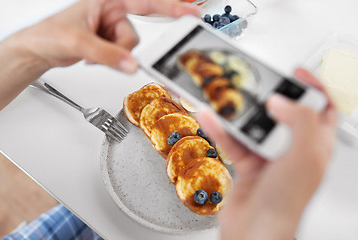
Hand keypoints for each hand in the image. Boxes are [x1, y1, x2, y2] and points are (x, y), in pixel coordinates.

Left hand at [0, 0, 199, 110]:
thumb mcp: (79, 41)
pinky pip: (122, 55)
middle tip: (103, 53)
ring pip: (129, 48)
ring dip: (114, 56)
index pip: (145, 2)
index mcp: (107, 1)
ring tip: (93, 54)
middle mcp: (111, 13)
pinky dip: (110, 60)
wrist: (39, 50)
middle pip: (134, 35)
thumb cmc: (50, 34)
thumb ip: (109, 53)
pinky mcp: (109, 42)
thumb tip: (132, 64)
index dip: (171, 8)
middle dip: (120, 48)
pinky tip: (94, 57)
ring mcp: (111, 29)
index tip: (191, 13)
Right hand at [196, 68, 336, 239]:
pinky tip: (211, 118)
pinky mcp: (248, 163)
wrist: (256, 231)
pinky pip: (233, 141)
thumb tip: (280, 101)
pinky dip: (221, 130)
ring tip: (226, 100)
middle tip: (255, 85)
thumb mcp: (304, 155)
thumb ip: (299, 120)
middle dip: (268, 98)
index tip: (296, 72)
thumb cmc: (286, 203)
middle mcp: (294, 149)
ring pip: (254, 126)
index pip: (322, 108)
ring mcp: (269, 156)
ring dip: (237, 114)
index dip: (313, 87)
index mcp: (316, 145)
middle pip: (283, 113)